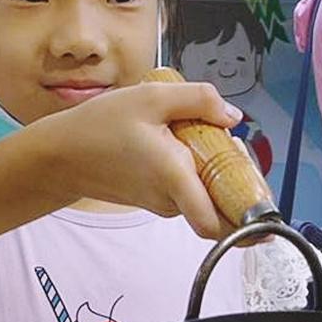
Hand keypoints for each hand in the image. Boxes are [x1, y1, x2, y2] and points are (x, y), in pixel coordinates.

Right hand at [26, 81, 243, 238]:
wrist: (60, 154)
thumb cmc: (99, 126)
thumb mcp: (151, 97)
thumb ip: (199, 100)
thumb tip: (234, 117)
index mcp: (174, 178)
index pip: (217, 224)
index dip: (246, 224)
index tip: (262, 206)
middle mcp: (172, 200)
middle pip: (221, 209)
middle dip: (237, 183)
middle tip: (233, 148)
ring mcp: (164, 205)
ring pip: (206, 198)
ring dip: (214, 173)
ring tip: (202, 139)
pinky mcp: (156, 201)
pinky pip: (189, 193)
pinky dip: (195, 174)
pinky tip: (183, 146)